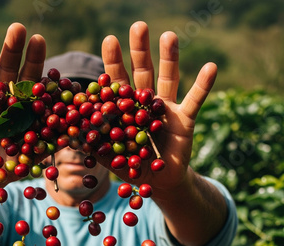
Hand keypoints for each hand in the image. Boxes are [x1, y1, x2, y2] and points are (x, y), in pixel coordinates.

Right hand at [0, 23, 45, 186]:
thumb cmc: (12, 165)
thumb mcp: (34, 156)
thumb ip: (50, 144)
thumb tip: (74, 134)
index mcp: (22, 106)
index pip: (30, 80)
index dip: (35, 61)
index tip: (39, 40)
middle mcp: (2, 100)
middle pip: (8, 70)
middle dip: (13, 49)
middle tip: (19, 28)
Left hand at [101, 21, 217, 192]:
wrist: (160, 182)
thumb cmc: (132, 167)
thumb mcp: (110, 156)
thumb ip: (95, 144)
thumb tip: (72, 131)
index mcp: (125, 109)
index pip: (118, 81)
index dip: (113, 62)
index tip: (109, 39)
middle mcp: (146, 103)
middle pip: (142, 71)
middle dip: (140, 50)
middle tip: (138, 26)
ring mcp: (167, 108)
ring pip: (168, 78)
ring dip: (170, 57)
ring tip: (169, 35)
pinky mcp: (185, 119)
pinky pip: (196, 100)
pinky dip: (204, 85)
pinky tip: (211, 66)